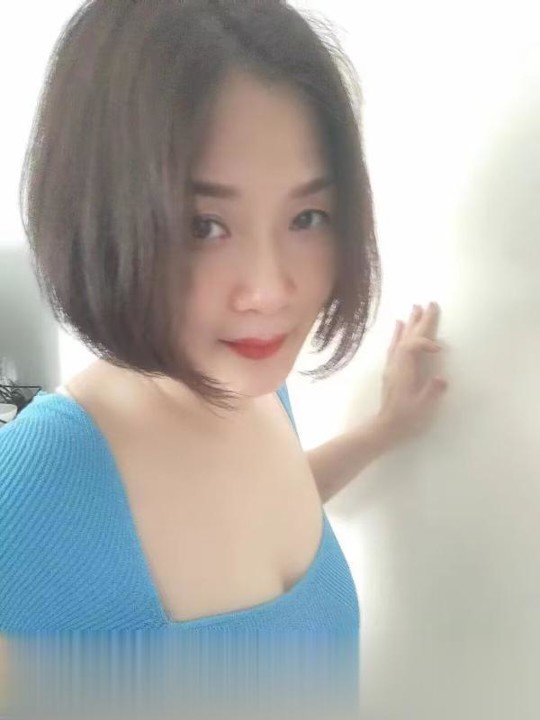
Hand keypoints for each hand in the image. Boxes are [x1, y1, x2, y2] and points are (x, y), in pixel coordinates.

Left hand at [377, 302, 447, 444]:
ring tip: (416, 308)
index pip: (411, 347)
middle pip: (407, 338)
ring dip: (410, 323)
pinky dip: (399, 333)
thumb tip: (442, 379)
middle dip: (420, 321)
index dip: (425, 342)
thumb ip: (431, 392)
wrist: (386, 427)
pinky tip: (398, 324)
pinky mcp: (392, 369)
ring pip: (401, 339)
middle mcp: (396, 364)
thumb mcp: (421, 407)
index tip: (439, 349)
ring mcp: (392, 365)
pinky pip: (395, 346)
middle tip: (430, 304)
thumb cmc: (405, 419)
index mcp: (403, 371)